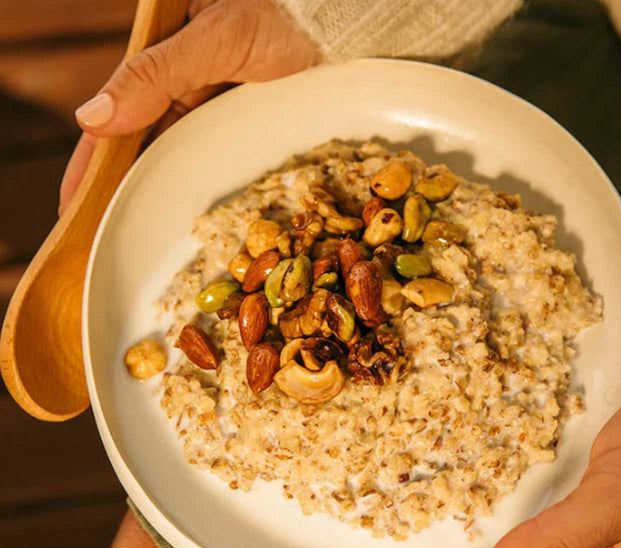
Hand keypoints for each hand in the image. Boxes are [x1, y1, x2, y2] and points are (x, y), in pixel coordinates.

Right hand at [59, 0, 318, 213]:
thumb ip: (156, 74)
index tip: (72, 208)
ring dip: (158, 197)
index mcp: (161, 65)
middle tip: (105, 238)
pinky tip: (185, 219)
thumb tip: (92, 119)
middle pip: (141, 151)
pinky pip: (212, 167)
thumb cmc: (279, 14)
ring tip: (138, 240)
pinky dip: (197, 192)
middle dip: (123, 193)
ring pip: (174, 163)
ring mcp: (213, 115)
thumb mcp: (216, 39)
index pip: (113, 121)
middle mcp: (182, 93)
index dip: (92, 166)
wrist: (336, 27)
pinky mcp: (243, 132)